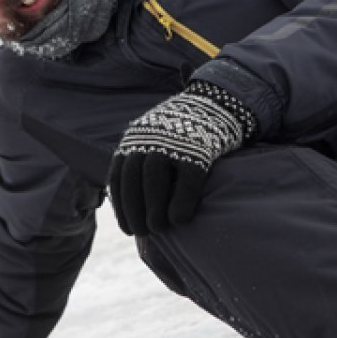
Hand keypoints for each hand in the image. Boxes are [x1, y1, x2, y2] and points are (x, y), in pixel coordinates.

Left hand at [109, 81, 254, 234]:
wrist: (218, 104)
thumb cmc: (186, 133)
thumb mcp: (157, 139)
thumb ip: (144, 163)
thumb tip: (137, 205)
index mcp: (135, 138)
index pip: (119, 176)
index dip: (121, 206)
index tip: (127, 228)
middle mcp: (149, 138)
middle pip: (132, 180)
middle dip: (134, 210)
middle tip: (142, 233)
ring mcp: (174, 142)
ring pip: (154, 181)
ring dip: (153, 209)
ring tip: (158, 229)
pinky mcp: (199, 148)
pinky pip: (187, 180)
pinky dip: (181, 202)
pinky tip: (179, 221)